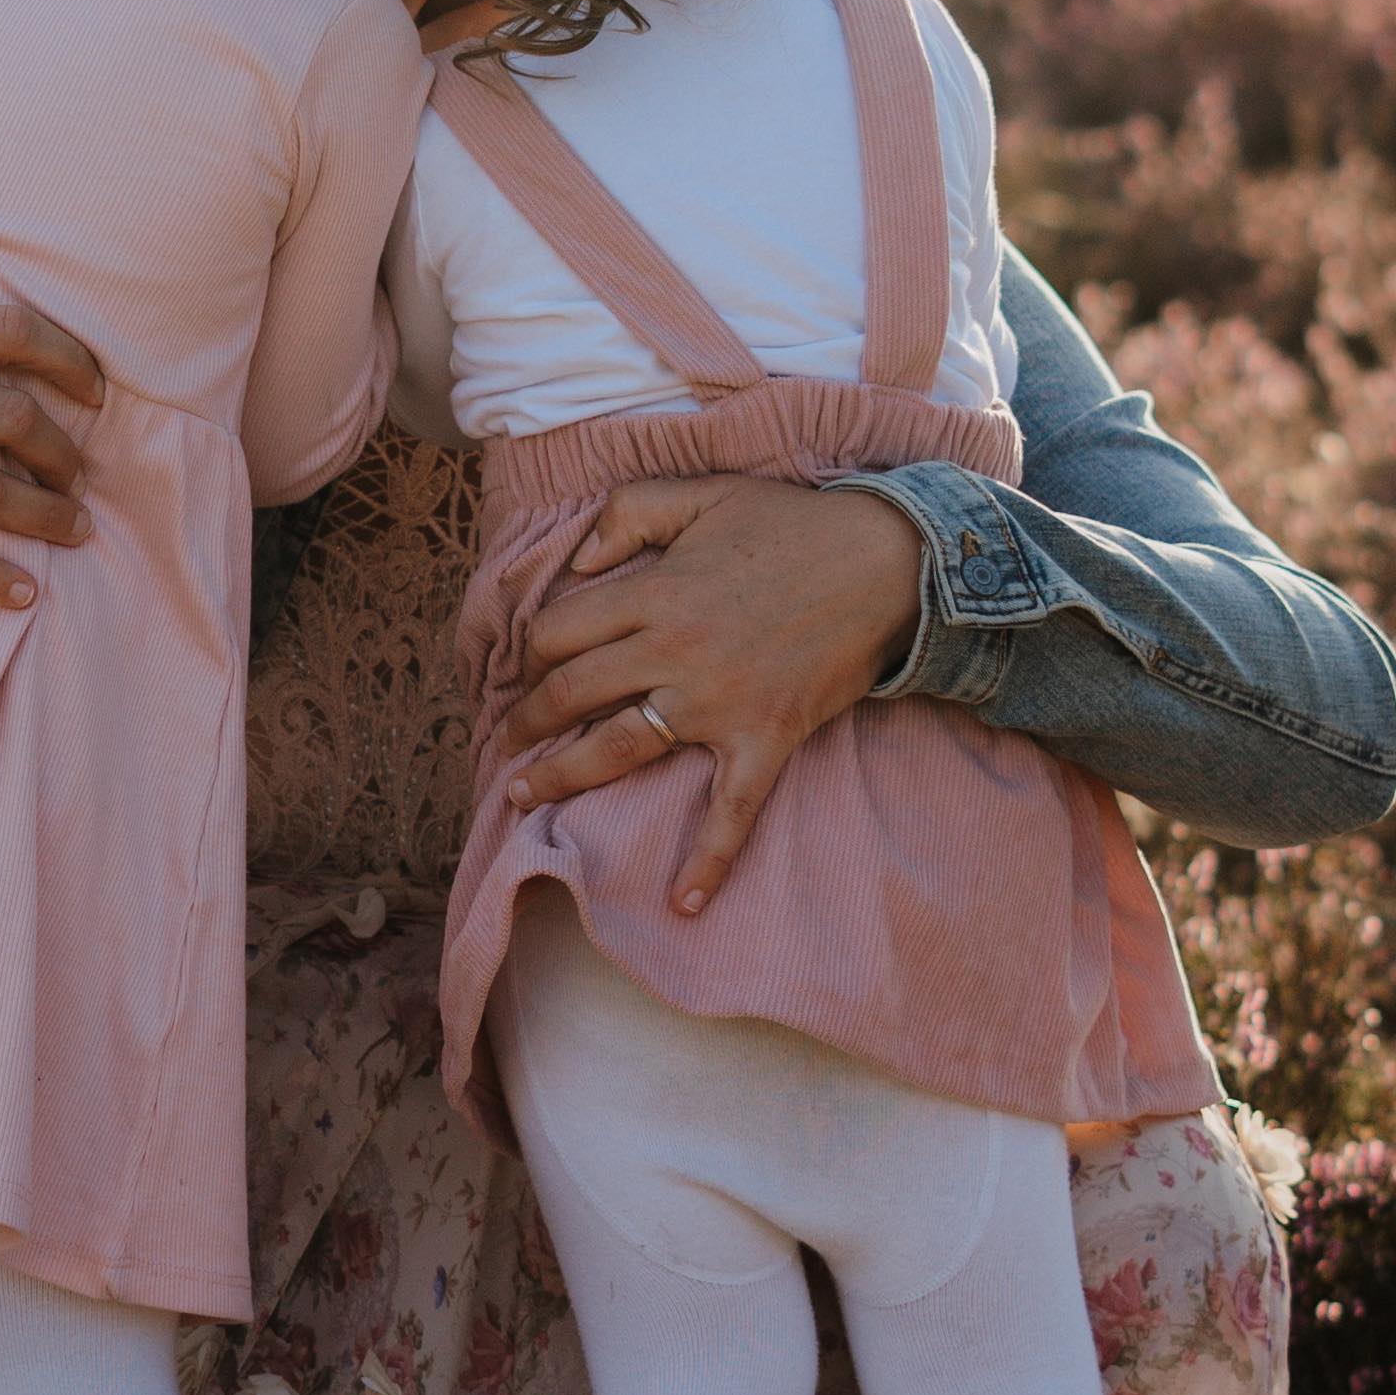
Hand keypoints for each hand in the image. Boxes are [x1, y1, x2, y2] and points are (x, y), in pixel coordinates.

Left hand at [499, 476, 930, 911]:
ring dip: (561, 777)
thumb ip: (630, 511)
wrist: (887, 563)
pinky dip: (708, 860)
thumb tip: (580, 561)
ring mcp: (717, 702)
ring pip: (616, 749)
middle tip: (508, 738)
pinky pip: (730, 811)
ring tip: (522, 796)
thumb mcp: (703, 491)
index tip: (527, 666)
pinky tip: (685, 902)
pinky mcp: (764, 739)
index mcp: (655, 592)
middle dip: (525, 721)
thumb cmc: (793, 524)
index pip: (557, 631)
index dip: (530, 650)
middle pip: (570, 693)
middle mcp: (673, 651)